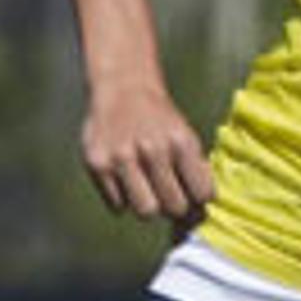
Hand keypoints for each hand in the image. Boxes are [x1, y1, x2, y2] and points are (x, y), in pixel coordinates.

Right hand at [81, 76, 213, 226]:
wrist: (123, 88)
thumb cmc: (160, 119)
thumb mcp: (186, 135)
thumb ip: (196, 170)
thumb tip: (202, 211)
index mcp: (181, 142)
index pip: (202, 194)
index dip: (200, 198)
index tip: (195, 193)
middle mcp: (152, 149)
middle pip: (174, 208)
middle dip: (175, 206)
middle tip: (170, 195)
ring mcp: (122, 157)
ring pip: (146, 211)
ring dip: (150, 207)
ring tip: (149, 191)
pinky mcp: (98, 164)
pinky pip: (118, 205)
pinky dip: (124, 199)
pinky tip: (126, 180)